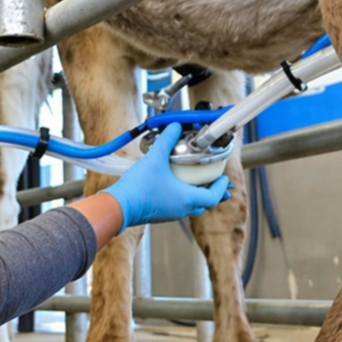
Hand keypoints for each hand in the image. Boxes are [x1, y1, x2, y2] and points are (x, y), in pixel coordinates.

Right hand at [103, 123, 230, 230]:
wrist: (118, 206)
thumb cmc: (139, 187)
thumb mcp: (156, 158)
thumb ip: (167, 140)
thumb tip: (174, 127)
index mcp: (187, 199)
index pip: (213, 197)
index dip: (220, 187)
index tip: (223, 178)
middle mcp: (181, 209)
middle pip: (203, 204)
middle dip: (209, 191)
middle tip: (210, 179)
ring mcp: (170, 214)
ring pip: (190, 207)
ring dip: (194, 194)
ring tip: (192, 180)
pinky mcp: (159, 214)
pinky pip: (176, 207)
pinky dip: (180, 197)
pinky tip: (172, 185)